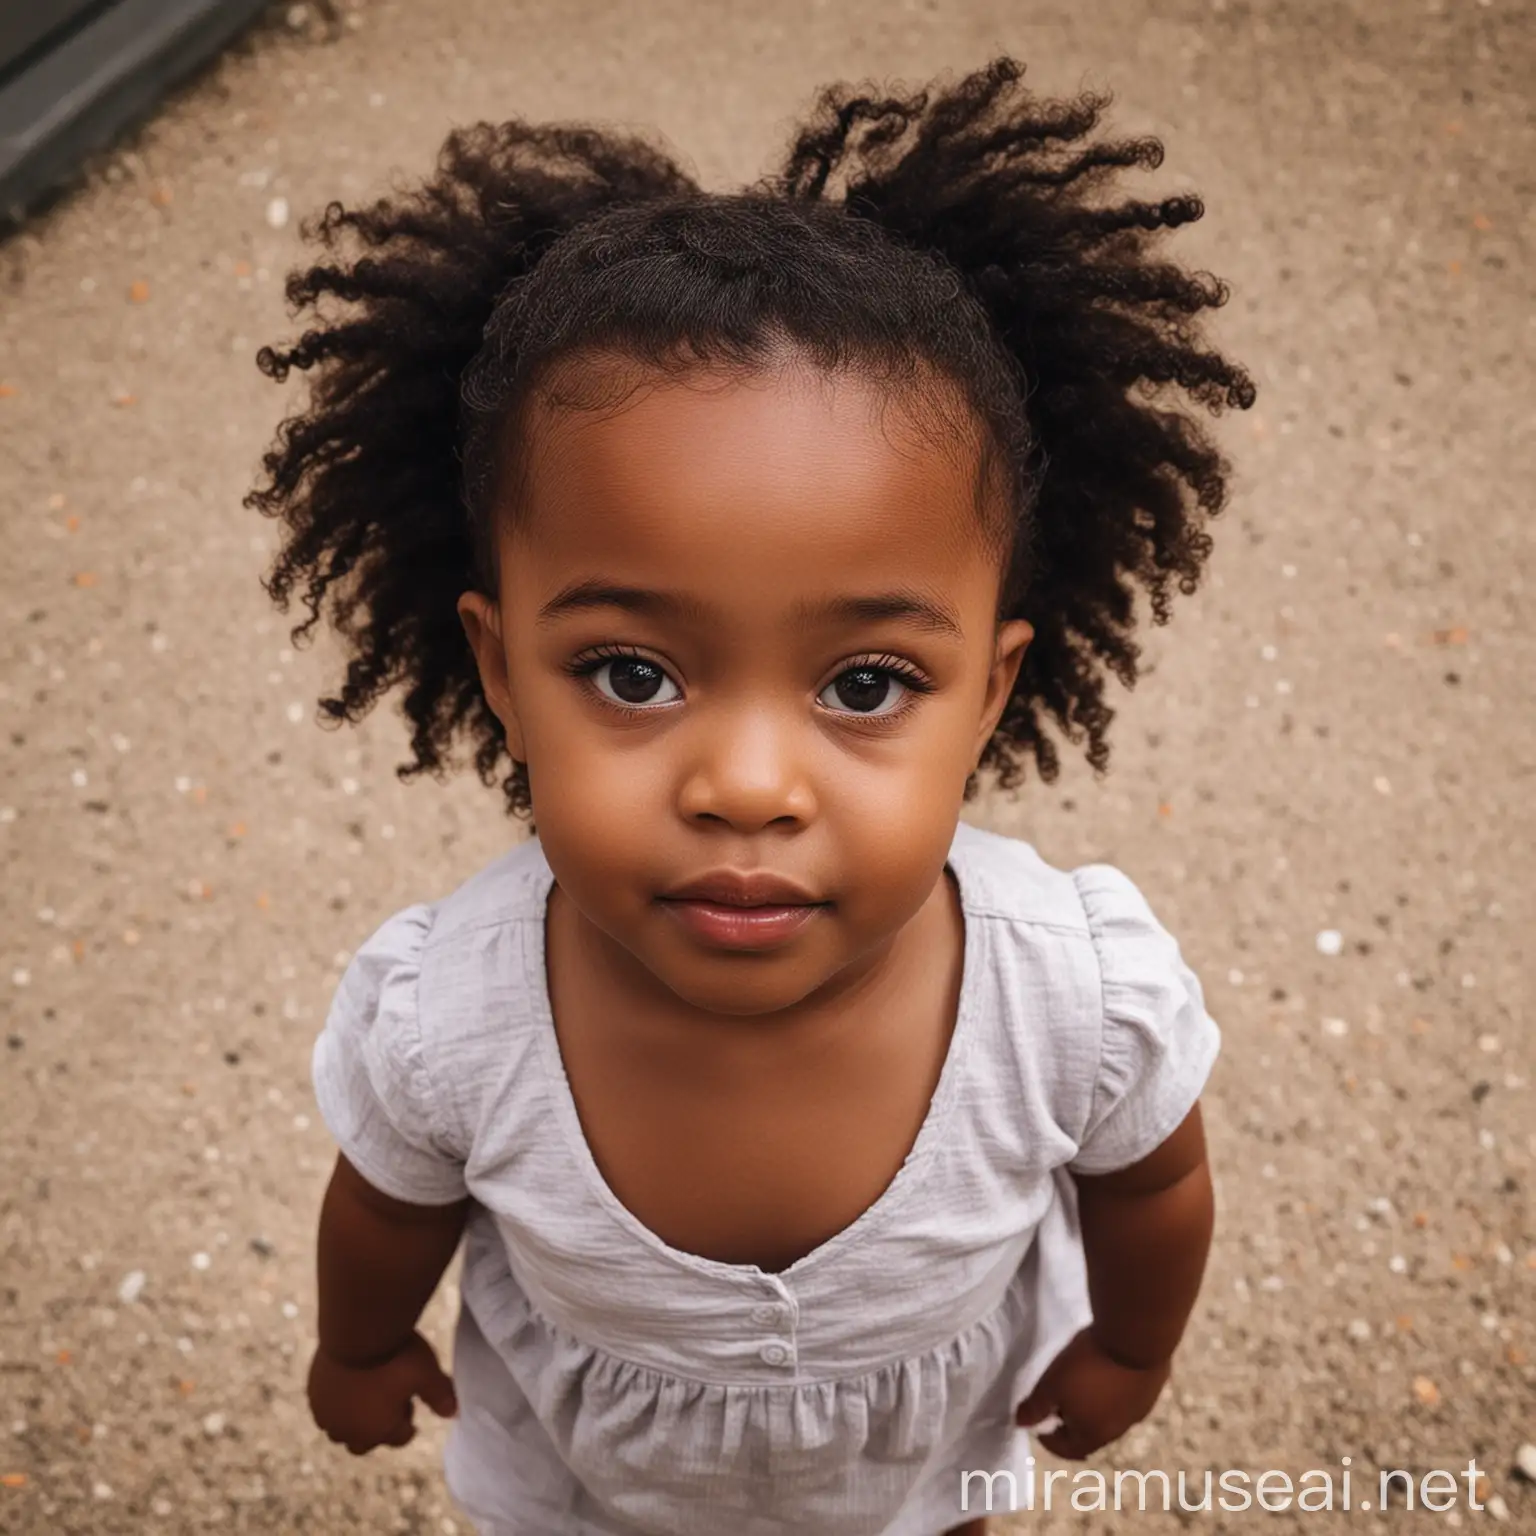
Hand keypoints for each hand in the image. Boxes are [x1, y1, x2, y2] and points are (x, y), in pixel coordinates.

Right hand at [307, 1330, 457, 1454]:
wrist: (356, 1329)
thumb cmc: (396, 1355)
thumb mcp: (427, 1373)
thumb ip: (440, 1395)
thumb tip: (454, 1413)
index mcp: (379, 1431)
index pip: (400, 1437)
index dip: (409, 1420)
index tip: (412, 1401)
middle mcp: (349, 1431)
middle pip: (365, 1442)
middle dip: (377, 1428)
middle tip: (389, 1399)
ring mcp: (327, 1414)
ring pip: (340, 1430)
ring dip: (352, 1419)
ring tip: (367, 1391)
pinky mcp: (313, 1394)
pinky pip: (323, 1409)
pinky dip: (335, 1403)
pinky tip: (347, 1382)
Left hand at [1014, 1326, 1169, 1459]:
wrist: (1135, 1339)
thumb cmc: (1088, 1366)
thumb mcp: (1052, 1384)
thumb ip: (1036, 1406)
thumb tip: (1022, 1423)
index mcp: (1094, 1434)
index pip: (1068, 1449)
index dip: (1050, 1440)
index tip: (1040, 1423)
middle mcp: (1119, 1430)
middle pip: (1090, 1433)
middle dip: (1072, 1422)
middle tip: (1059, 1402)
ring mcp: (1138, 1411)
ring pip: (1110, 1415)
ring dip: (1095, 1406)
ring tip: (1082, 1384)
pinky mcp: (1150, 1390)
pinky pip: (1126, 1397)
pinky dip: (1113, 1391)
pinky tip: (1108, 1372)